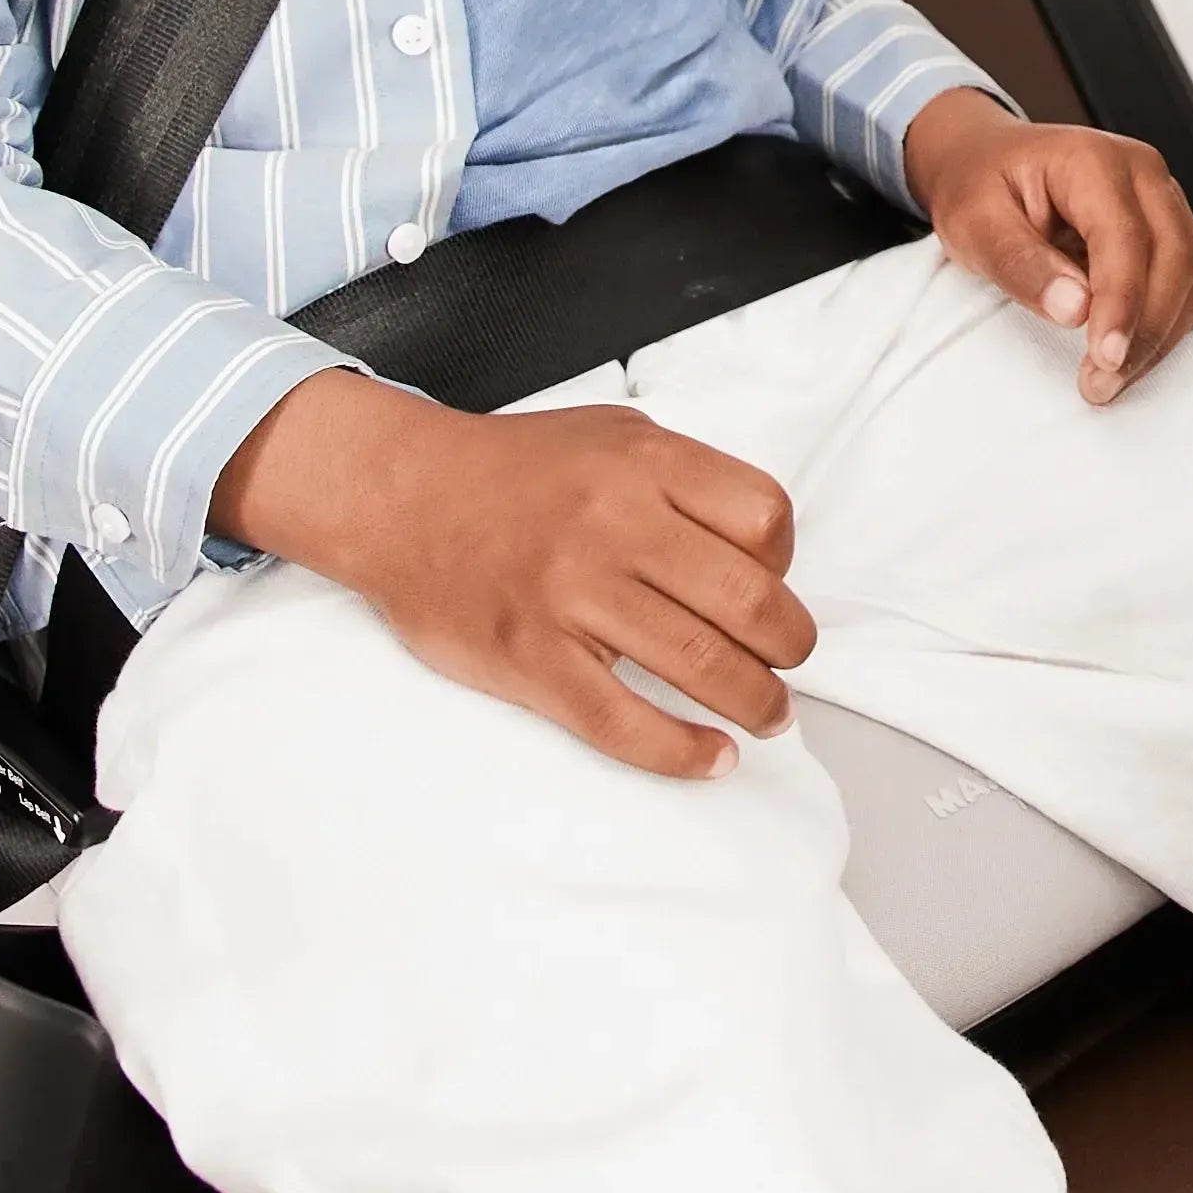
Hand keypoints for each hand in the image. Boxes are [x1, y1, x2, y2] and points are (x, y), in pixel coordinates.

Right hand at [210, 370, 815, 779]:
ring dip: (755, 702)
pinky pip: (623, 722)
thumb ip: (682, 478)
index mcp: (645, 463)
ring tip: (767, 716)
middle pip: (747, 599)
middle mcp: (616, 524)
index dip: (786, 561)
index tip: (776, 584)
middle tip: (790, 663)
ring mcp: (572, 595)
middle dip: (789, 645)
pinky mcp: (533, 659)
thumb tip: (756, 546)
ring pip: (700, 664)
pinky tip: (712, 757)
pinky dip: (681, 752)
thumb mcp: (612, 435)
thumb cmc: (513, 470)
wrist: (401, 497)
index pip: (763, 518)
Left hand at [904, 87, 1192, 402]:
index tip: (1105, 357)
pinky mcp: (1171, 229)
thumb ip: (1021, 264)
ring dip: (1160, 334)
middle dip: (1145, 330)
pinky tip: (1128, 348)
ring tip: (1107, 377)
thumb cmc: (979, 187)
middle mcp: (1141, 172)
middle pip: (1175, 257)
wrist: (987, 163)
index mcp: (1091, 159)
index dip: (1121, 303)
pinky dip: (1168, 324)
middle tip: (1101, 382)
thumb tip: (1074, 308)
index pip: (1125, 237)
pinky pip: (1192, 283)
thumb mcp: (975, 224)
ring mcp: (1163, 199)